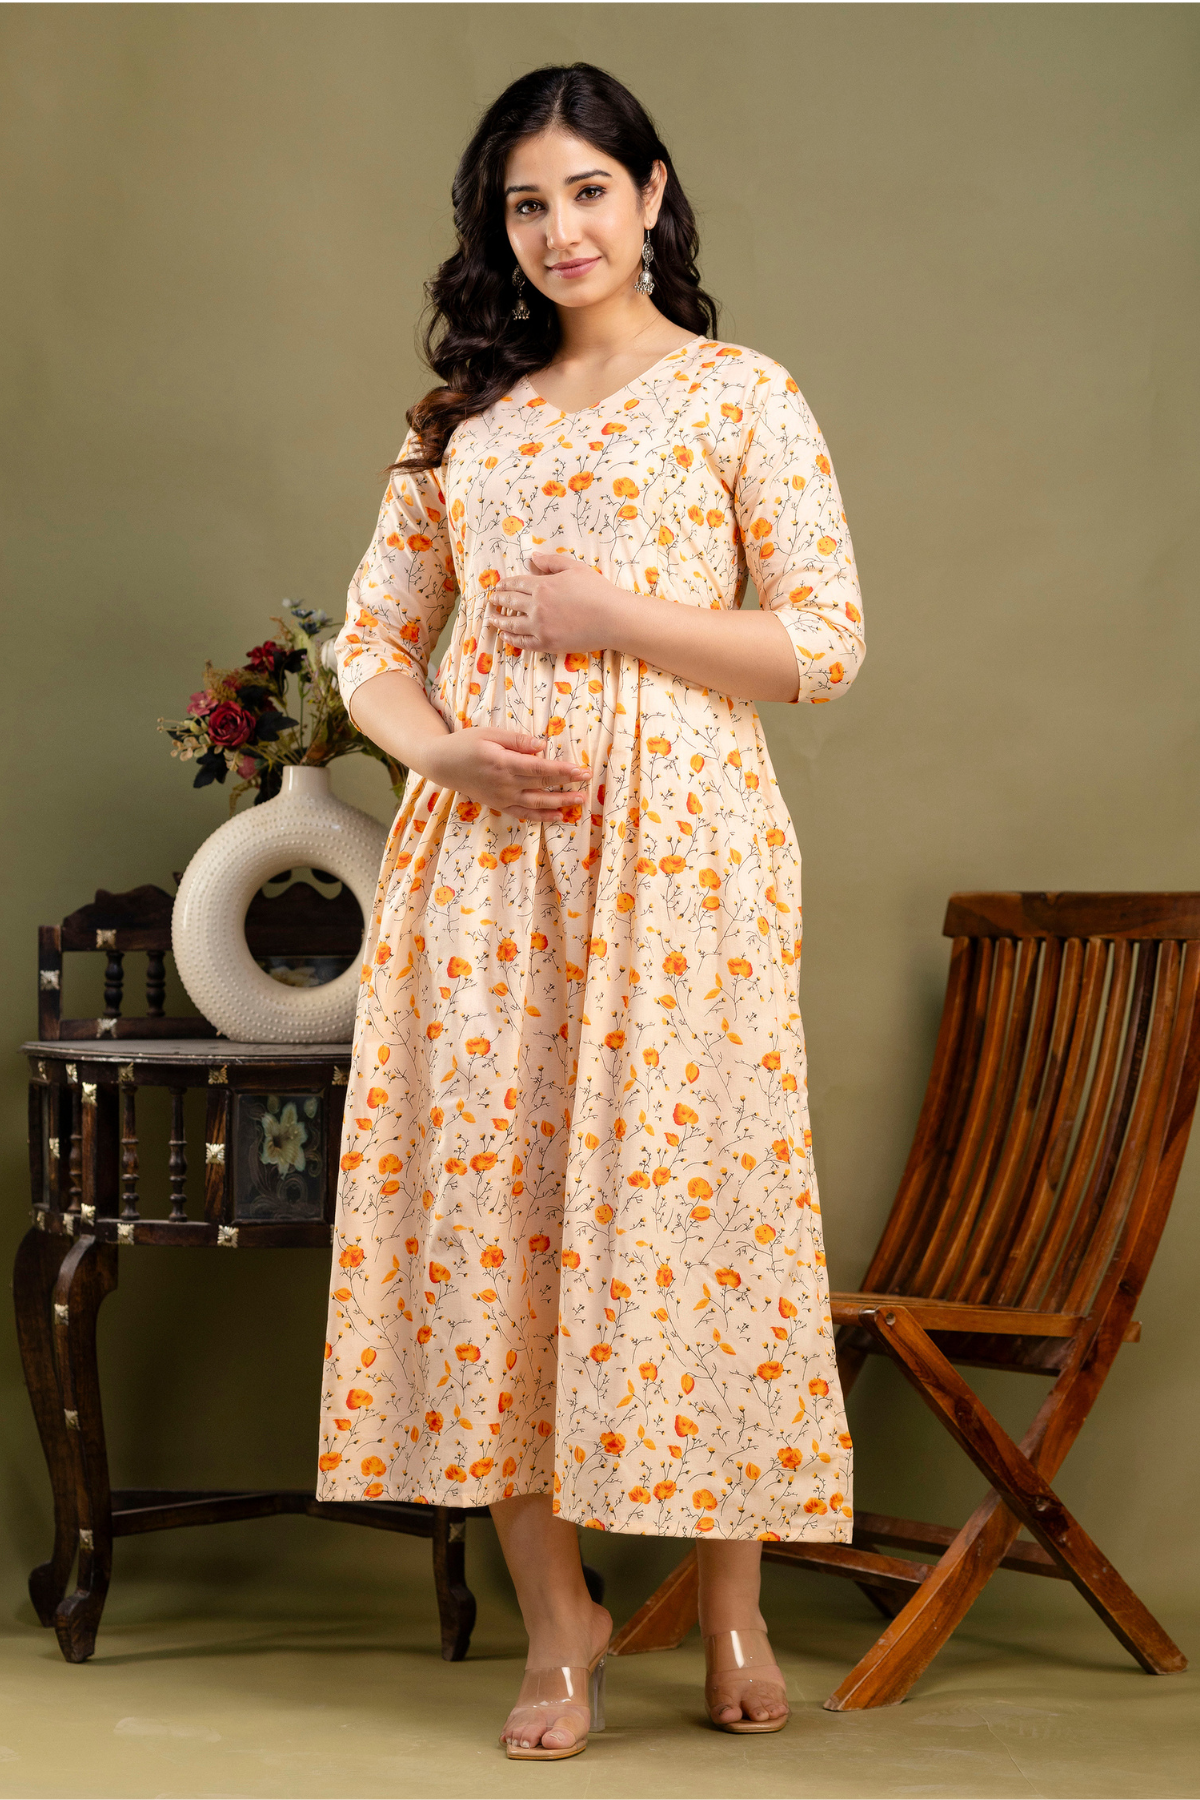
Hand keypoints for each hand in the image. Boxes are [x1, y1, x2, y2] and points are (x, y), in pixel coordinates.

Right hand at [425, 725, 589, 823]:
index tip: (581, 770)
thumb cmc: (465, 743)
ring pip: (536, 803)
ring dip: (559, 803)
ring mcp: (502, 797)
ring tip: (579, 802)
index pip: (540, 769)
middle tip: (588, 782)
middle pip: (542, 786)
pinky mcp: (498, 804)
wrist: (441, 764)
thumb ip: (518, 741)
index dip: (563, 771)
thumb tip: (542, 747)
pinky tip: (557, 816)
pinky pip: (523, 814)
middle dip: (567, 785)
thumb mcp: (490, 733)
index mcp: (503, 763)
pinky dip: (541, 817)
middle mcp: (505, 784)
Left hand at [487, 550, 629, 656]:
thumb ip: (551, 562)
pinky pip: (523, 642)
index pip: (516, 584)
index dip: (505, 584)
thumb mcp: (574, 568)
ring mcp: (540, 627)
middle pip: (510, 602)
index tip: (498, 586)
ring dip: (499, 620)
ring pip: (512, 624)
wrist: (612, 619)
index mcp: (542, 586)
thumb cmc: (597, 591)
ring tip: (491, 619)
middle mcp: (537, 606)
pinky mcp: (547, 644)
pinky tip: (506, 637)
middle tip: (491, 600)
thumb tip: (532, 558)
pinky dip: (511, 639)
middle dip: (498, 600)